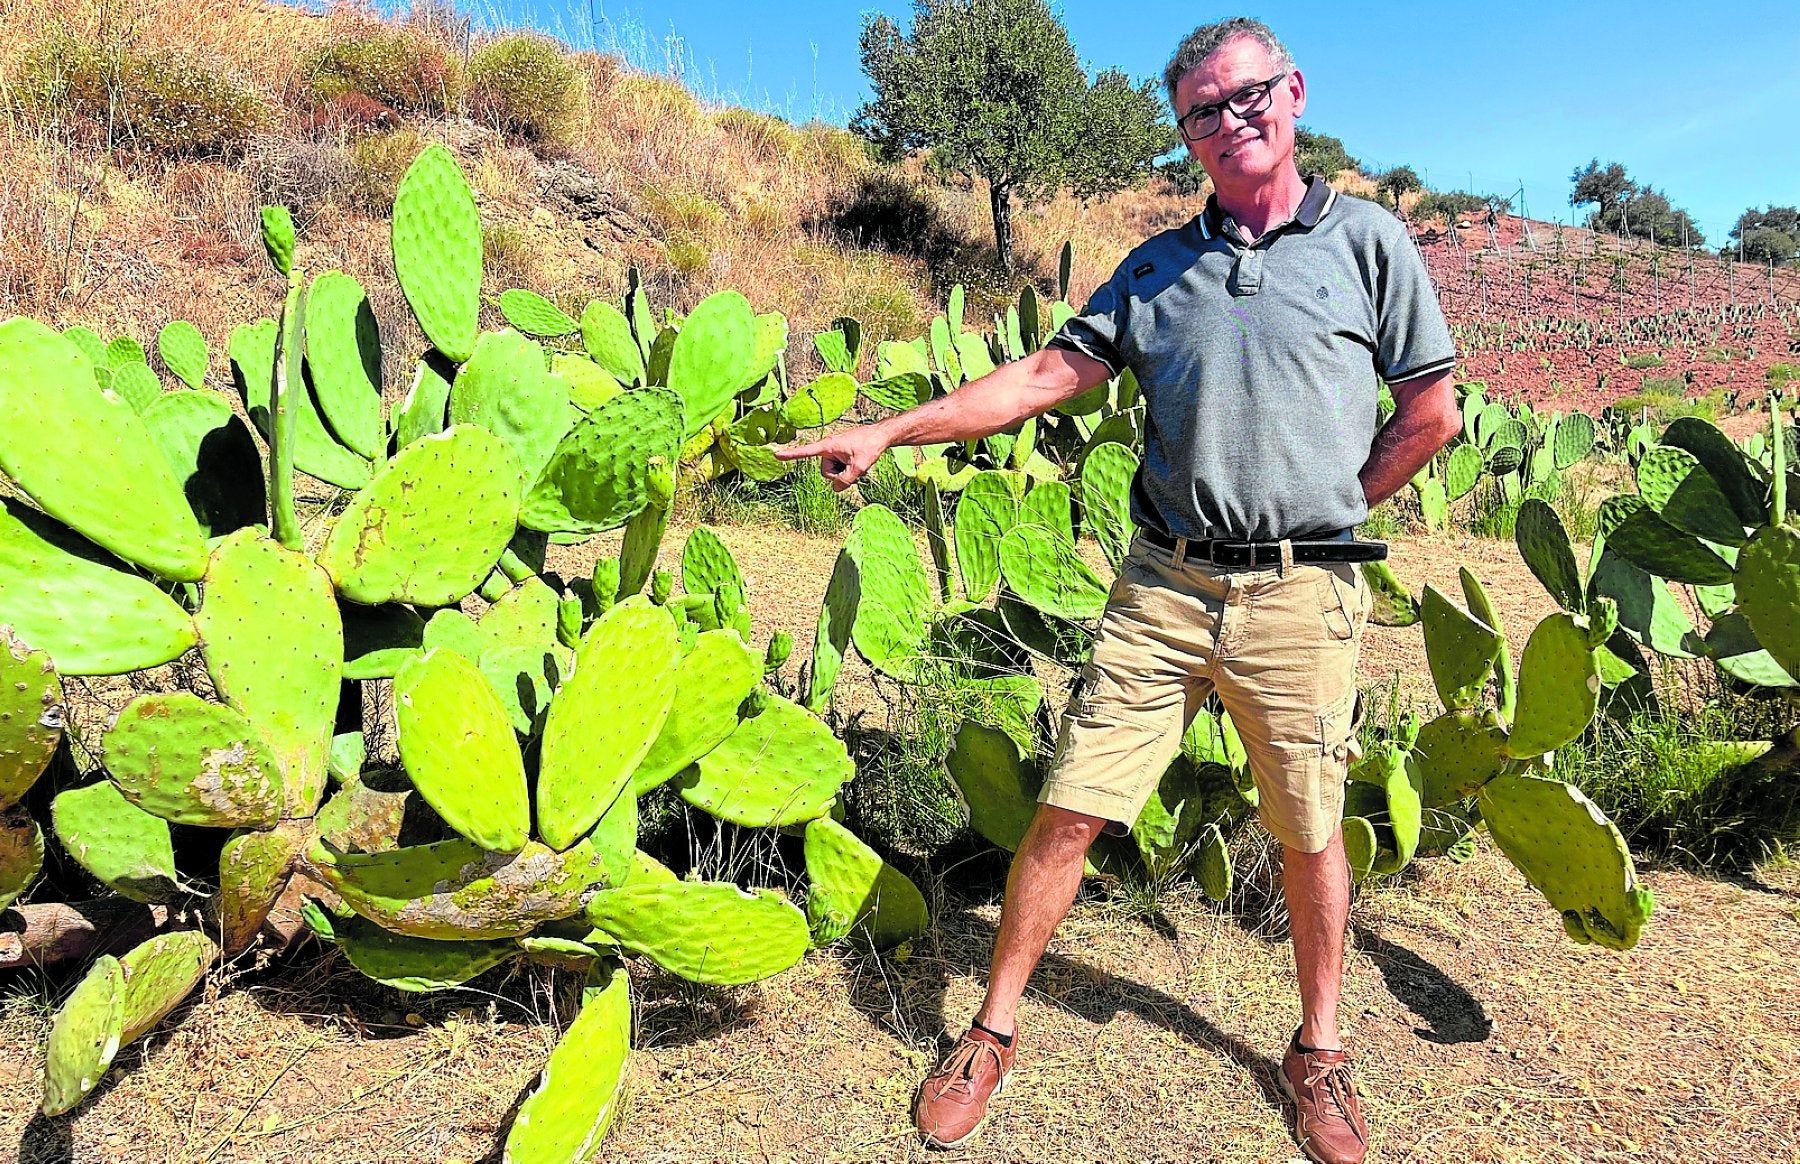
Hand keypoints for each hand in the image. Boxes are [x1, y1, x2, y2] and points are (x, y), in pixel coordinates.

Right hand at [774, 426, 889, 490]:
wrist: (882, 435)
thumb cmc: (870, 445)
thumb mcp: (859, 467)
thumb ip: (846, 481)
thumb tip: (836, 488)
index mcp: (828, 446)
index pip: (806, 452)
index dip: (791, 454)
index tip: (776, 454)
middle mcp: (829, 448)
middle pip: (825, 471)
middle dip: (838, 474)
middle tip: (854, 466)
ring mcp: (835, 452)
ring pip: (833, 472)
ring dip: (845, 472)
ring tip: (858, 463)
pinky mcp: (841, 454)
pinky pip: (839, 468)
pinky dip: (848, 469)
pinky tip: (859, 463)